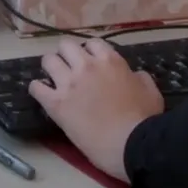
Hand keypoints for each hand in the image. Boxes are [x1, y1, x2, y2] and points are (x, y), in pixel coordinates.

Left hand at [30, 38, 164, 182]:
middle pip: (65, 46)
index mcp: (110, 61)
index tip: (89, 62)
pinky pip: (36, 87)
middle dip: (66, 55)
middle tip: (69, 69)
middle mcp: (86, 66)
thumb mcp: (151, 92)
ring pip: (48, 60)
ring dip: (50, 68)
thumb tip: (133, 74)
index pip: (92, 43)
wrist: (129, 144)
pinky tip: (42, 94)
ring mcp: (68, 83)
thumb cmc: (143, 120)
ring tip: (53, 79)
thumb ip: (140, 78)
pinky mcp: (55, 103)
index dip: (89, 52)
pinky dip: (37, 89)